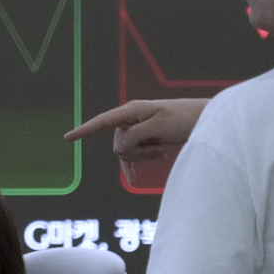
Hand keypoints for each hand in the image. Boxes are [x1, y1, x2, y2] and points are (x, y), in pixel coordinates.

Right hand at [64, 98, 209, 162]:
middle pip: (118, 143)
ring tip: (162, 150)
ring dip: (142, 155)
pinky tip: (152, 162)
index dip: (85, 130)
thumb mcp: (158, 128)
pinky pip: (135, 152)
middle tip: (158, 148)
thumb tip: (119, 146)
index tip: (68, 138)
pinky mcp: (147, 137)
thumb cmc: (185, 119)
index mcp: (132, 111)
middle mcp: (132, 118)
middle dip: (134, 152)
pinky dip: (142, 158)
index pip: (102, 122)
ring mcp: (139, 128)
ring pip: (127, 150)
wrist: (206, 121)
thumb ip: (135, 137)